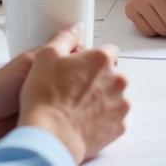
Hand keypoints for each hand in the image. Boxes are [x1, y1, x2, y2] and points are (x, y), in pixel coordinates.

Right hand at [18, 27, 129, 162]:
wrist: (49, 138)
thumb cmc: (45, 97)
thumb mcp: (46, 56)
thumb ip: (65, 37)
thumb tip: (76, 28)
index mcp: (102, 59)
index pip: (109, 50)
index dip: (93, 58)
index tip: (81, 67)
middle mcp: (117, 80)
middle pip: (113, 74)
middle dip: (99, 79)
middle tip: (75, 88)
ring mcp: (120, 105)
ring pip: (115, 96)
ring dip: (102, 99)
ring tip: (78, 108)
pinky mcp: (118, 128)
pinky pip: (113, 119)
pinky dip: (102, 120)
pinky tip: (84, 122)